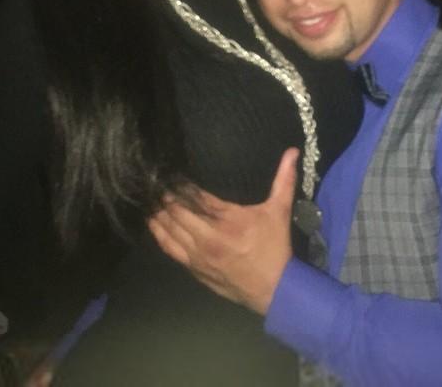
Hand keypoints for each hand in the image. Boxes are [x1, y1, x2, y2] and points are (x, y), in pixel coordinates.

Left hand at [148, 148, 297, 314]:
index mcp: (228, 220)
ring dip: (158, 212)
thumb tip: (292, 151)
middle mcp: (208, 237)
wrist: (273, 290)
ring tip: (149, 197)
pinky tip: (152, 222)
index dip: (180, 183)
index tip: (170, 171)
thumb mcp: (279, 211)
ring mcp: (198, 254)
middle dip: (165, 195)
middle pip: (176, 211)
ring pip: (168, 229)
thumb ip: (284, 180)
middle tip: (156, 181)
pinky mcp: (193, 267)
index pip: (195, 196)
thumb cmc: (274, 247)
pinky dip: (158, 233)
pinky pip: (169, 248)